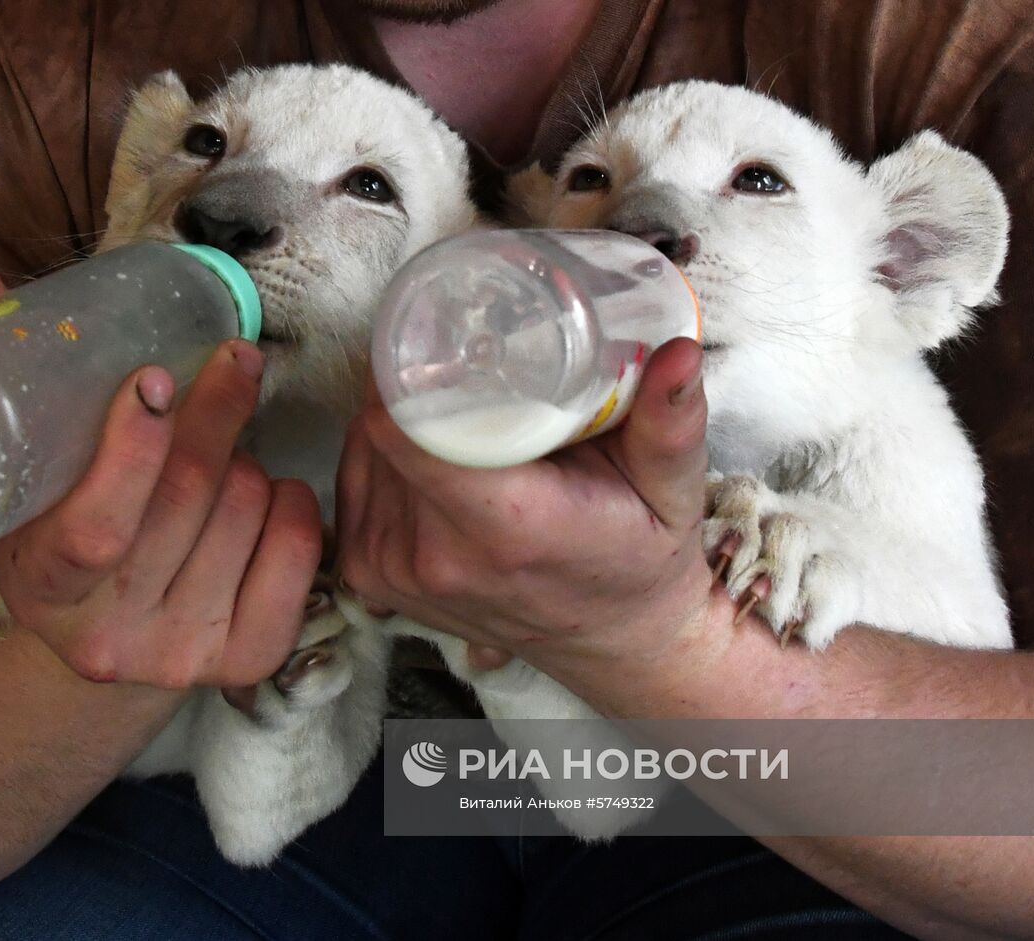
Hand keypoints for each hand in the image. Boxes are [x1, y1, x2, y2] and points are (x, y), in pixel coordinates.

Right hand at [0, 261, 321, 687]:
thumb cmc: (59, 525)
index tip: (152, 378)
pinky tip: (271, 493)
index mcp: (39, 588)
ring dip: (250, 460)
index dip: (133, 451)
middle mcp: (109, 637)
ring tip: (227, 454)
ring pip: (247, 513)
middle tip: (231, 359)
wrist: (101, 628)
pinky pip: (297, 555)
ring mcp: (180, 656)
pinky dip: (295, 505)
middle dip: (217, 411)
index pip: (95, 528)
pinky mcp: (245, 660)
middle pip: (188, 501)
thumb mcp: (20, 469)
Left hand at [336, 338, 717, 685]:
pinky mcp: (370, 576)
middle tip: (462, 363)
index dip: (412, 372)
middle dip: (412, 383)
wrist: (609, 640)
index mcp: (507, 527)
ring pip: (363, 448)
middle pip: (382, 427)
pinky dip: (380, 457)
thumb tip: (679, 352)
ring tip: (453, 413)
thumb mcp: (671, 491)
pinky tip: (427, 455)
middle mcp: (438, 555)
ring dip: (395, 419)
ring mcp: (395, 570)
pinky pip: (354, 482)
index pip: (409, 429)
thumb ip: (670, 423)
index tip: (439, 338)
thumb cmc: (637, 557)